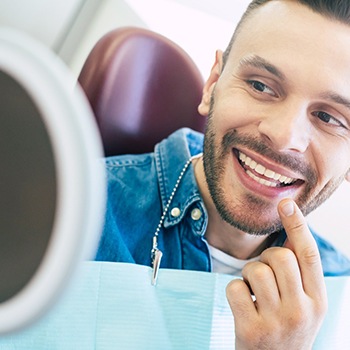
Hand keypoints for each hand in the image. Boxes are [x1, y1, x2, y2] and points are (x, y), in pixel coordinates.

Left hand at [226, 199, 327, 349]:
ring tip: (255, 293)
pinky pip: (235, 286)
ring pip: (255, 269)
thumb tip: (291, 229)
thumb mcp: (304, 304)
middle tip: (264, 275)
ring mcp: (276, 322)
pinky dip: (235, 290)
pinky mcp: (251, 330)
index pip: (309, 256)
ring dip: (249, 275)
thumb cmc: (286, 326)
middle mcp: (302, 312)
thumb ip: (300, 273)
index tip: (286, 203)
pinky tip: (243, 304)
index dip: (298, 225)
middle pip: (279, 257)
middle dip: (266, 258)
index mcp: (318, 301)